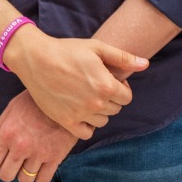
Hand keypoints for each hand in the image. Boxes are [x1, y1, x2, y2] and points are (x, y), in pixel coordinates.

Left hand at [0, 92, 77, 181]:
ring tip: (29, 161)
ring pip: (25, 180)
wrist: (64, 97)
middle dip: (7, 172)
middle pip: (6, 176)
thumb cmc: (34, 102)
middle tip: (13, 163)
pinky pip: (42, 180)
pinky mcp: (56, 157)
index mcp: (7, 134)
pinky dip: (40, 175)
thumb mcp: (12, 109)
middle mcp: (21, 146)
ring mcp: (39, 153)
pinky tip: (41, 164)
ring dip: (25, 173)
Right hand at [2, 28, 145, 138]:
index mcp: (106, 85)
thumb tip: (145, 64)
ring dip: (99, 111)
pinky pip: (86, 133)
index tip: (109, 79)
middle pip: (116, 109)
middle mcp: (95, 103)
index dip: (121, 88)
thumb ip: (123, 58)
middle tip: (96, 85)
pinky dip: (86, 125)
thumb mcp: (97, 48)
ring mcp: (80, 114)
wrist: (35, 59)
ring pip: (102, 121)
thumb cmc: (67, 50)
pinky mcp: (66, 121)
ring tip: (87, 96)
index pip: (127, 98)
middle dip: (111, 98)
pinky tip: (80, 110)